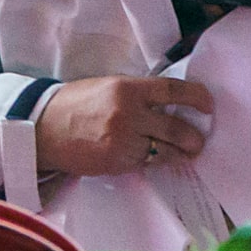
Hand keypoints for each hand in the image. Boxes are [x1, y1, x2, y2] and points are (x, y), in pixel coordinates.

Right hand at [33, 76, 211, 176]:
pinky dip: (155, 161)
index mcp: (127, 88)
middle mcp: (128, 114)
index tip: (208, 105)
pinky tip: (154, 157)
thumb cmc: (75, 104)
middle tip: (198, 140)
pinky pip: (147, 163)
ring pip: (166, 150)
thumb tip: (171, 104)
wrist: (42, 128)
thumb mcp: (108, 86)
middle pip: (177, 128)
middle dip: (194, 137)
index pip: (173, 91)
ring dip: (179, 153)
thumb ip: (139, 94)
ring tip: (183, 153)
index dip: (198, 98)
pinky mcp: (117, 161)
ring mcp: (123, 140)